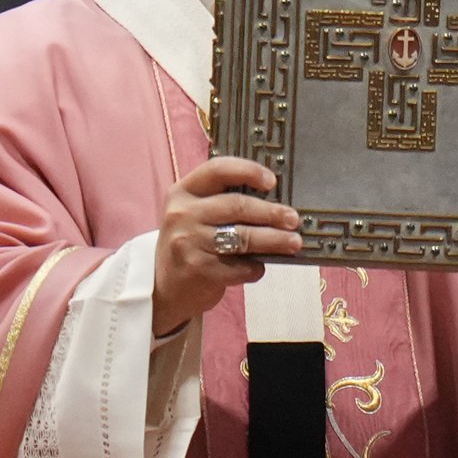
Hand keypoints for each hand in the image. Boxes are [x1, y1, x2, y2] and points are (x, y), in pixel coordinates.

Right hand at [152, 156, 301, 336]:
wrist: (163, 287)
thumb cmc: (190, 242)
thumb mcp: (194, 213)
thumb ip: (222, 200)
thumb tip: (275, 197)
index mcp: (183, 191)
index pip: (218, 169)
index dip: (248, 171)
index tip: (273, 181)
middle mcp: (182, 214)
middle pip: (237, 205)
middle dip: (271, 212)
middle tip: (293, 219)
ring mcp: (189, 242)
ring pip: (243, 237)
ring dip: (274, 240)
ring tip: (294, 242)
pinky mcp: (199, 270)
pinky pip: (240, 267)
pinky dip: (255, 268)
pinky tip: (258, 267)